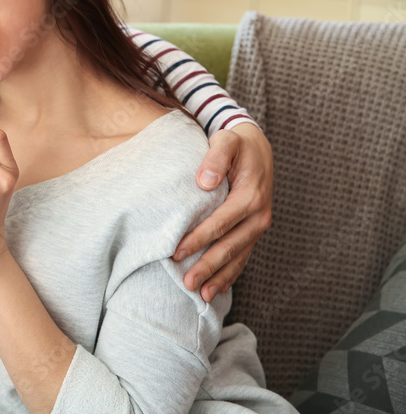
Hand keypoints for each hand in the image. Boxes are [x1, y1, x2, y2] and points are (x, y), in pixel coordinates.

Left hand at [175, 122, 272, 301]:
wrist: (258, 148)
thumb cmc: (236, 144)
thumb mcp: (227, 141)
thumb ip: (216, 157)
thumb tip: (204, 182)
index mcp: (251, 195)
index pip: (221, 222)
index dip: (199, 239)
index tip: (177, 252)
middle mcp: (259, 215)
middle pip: (230, 246)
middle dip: (208, 266)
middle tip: (186, 283)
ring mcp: (259, 225)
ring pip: (238, 256)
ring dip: (220, 276)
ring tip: (201, 295)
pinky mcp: (254, 230)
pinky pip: (243, 255)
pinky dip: (231, 273)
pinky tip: (217, 288)